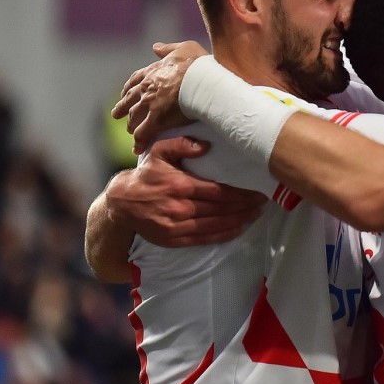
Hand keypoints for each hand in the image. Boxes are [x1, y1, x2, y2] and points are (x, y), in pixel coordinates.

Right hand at [106, 136, 266, 246]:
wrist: (121, 204)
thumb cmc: (145, 175)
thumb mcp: (159, 151)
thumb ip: (182, 144)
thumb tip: (206, 146)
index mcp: (181, 185)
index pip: (220, 192)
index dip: (241, 194)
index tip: (258, 193)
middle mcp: (181, 207)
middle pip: (222, 209)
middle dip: (244, 207)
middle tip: (262, 204)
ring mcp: (177, 226)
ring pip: (215, 225)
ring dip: (238, 221)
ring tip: (255, 216)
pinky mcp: (173, 239)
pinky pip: (203, 239)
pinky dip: (223, 235)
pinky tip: (237, 230)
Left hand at [113, 40, 207, 152]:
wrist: (201, 79)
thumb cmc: (196, 64)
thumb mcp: (183, 48)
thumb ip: (168, 49)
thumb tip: (155, 47)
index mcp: (152, 72)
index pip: (135, 80)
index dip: (129, 88)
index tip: (125, 93)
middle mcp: (146, 88)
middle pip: (130, 100)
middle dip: (123, 107)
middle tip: (116, 114)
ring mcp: (150, 104)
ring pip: (134, 117)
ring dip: (131, 124)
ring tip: (130, 131)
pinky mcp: (156, 119)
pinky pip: (143, 133)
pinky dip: (139, 141)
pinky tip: (138, 148)